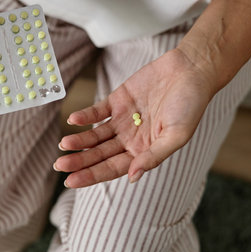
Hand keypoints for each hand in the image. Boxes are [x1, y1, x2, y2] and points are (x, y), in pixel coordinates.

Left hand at [54, 48, 214, 187]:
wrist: (191, 70)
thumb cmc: (190, 105)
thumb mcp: (176, 135)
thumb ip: (154, 156)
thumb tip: (132, 178)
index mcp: (144, 151)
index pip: (113, 168)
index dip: (92, 175)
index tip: (72, 181)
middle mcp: (130, 138)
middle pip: (100, 154)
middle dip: (80, 160)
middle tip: (60, 166)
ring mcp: (122, 119)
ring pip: (95, 135)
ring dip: (79, 140)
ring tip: (63, 145)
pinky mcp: (118, 100)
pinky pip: (97, 111)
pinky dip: (85, 116)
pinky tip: (73, 120)